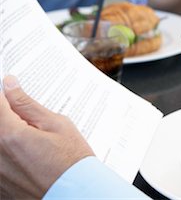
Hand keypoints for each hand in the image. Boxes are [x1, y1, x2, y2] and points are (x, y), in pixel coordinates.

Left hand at [0, 76, 93, 198]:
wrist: (78, 193)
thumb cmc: (72, 160)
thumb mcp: (56, 125)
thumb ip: (28, 105)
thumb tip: (9, 85)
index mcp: (9, 135)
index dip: (6, 94)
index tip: (11, 89)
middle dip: (9, 115)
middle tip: (27, 119)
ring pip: (0, 140)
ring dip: (11, 134)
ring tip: (33, 141)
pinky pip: (1, 161)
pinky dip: (10, 154)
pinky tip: (29, 157)